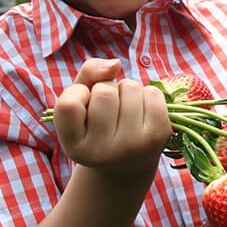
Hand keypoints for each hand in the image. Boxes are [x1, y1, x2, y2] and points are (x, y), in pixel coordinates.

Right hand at [53, 58, 171, 177]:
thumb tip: (115, 64)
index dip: (78, 93)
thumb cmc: (98, 124)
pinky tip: (142, 112)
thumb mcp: (82, 101)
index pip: (69, 104)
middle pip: (104, 91)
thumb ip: (88, 74)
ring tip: (125, 111)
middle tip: (109, 109)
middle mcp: (102, 152)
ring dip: (127, 90)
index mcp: (75, 147)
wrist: (127, 161)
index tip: (84, 106)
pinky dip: (147, 93)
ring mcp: (132, 146)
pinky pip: (153, 93)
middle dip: (106, 88)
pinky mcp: (157, 137)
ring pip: (130, 87)